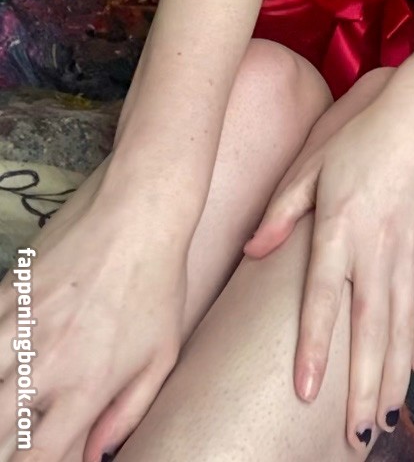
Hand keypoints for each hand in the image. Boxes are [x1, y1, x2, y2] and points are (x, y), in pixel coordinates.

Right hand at [0, 191, 187, 461]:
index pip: (36, 458)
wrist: (138, 214)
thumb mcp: (160, 355)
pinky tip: (2, 364)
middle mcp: (46, 364)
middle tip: (16, 439)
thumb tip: (96, 454)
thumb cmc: (157, 283)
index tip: (36, 460)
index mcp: (86, 385)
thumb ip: (127, 413)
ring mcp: (20, 328)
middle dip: (4, 445)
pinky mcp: (7, 296)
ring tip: (7, 410)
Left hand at [243, 81, 413, 449]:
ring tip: (382, 421)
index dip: (314, 346)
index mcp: (340, 227)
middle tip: (356, 436)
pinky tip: (412, 370)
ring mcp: (409, 252)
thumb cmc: (362, 137)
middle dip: (362, 387)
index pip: (323, 297)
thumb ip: (281, 210)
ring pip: (401, 327)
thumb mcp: (312, 163)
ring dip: (392, 377)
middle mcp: (377, 248)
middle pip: (369, 329)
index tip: (308, 392)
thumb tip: (252, 252)